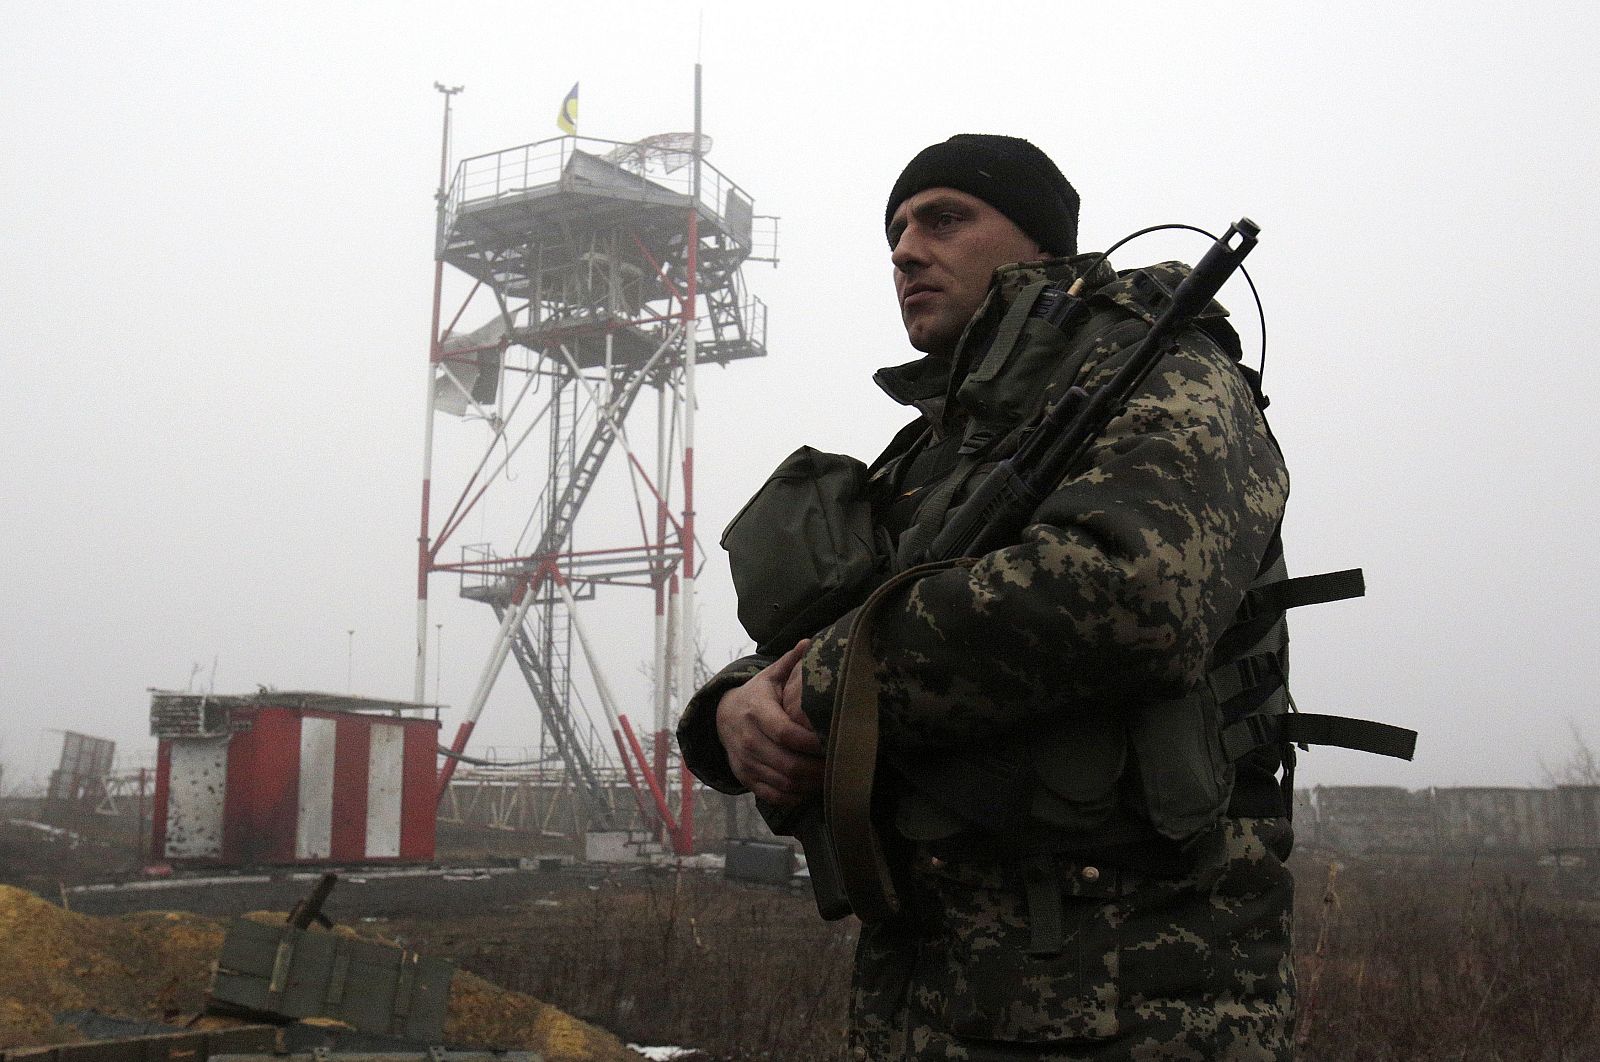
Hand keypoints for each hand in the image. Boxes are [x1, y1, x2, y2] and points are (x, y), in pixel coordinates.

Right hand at [716, 640, 821, 805]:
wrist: (721, 717)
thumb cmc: (756, 696)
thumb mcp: (769, 676)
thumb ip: (790, 662)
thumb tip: (809, 642)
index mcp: (756, 712)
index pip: (786, 733)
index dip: (812, 742)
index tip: (834, 740)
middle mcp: (748, 740)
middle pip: (788, 764)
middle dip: (817, 769)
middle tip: (840, 766)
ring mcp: (745, 762)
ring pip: (783, 783)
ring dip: (810, 785)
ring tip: (831, 778)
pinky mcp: (746, 778)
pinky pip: (773, 795)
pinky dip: (795, 796)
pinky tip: (811, 788)